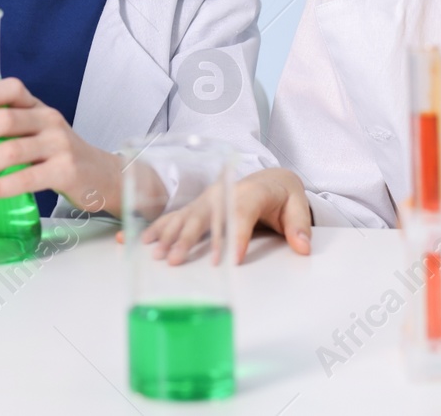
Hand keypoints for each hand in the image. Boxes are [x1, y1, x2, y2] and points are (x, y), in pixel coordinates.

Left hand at [0, 77, 117, 214]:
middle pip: (5, 121)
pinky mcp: (65, 172)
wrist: (104, 176)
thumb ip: (8, 130)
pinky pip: (25, 179)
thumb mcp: (39, 132)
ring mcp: (59, 146)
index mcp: (38, 107)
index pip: (13, 89)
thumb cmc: (60, 154)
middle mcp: (49, 121)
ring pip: (11, 151)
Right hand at [129, 168, 311, 264]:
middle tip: (175, 261)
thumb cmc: (283, 194)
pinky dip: (156, 229)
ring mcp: (207, 199)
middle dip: (188, 239)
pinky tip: (138, 240)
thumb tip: (303, 247)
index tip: (229, 262)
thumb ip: (299, 227)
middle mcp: (223, 193)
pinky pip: (175, 218)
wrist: (271, 178)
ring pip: (184, 217)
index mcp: (249, 191)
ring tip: (155, 254)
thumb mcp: (297, 207)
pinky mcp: (198, 206)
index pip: (240, 214)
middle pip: (204, 217)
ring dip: (167, 236)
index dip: (235, 237)